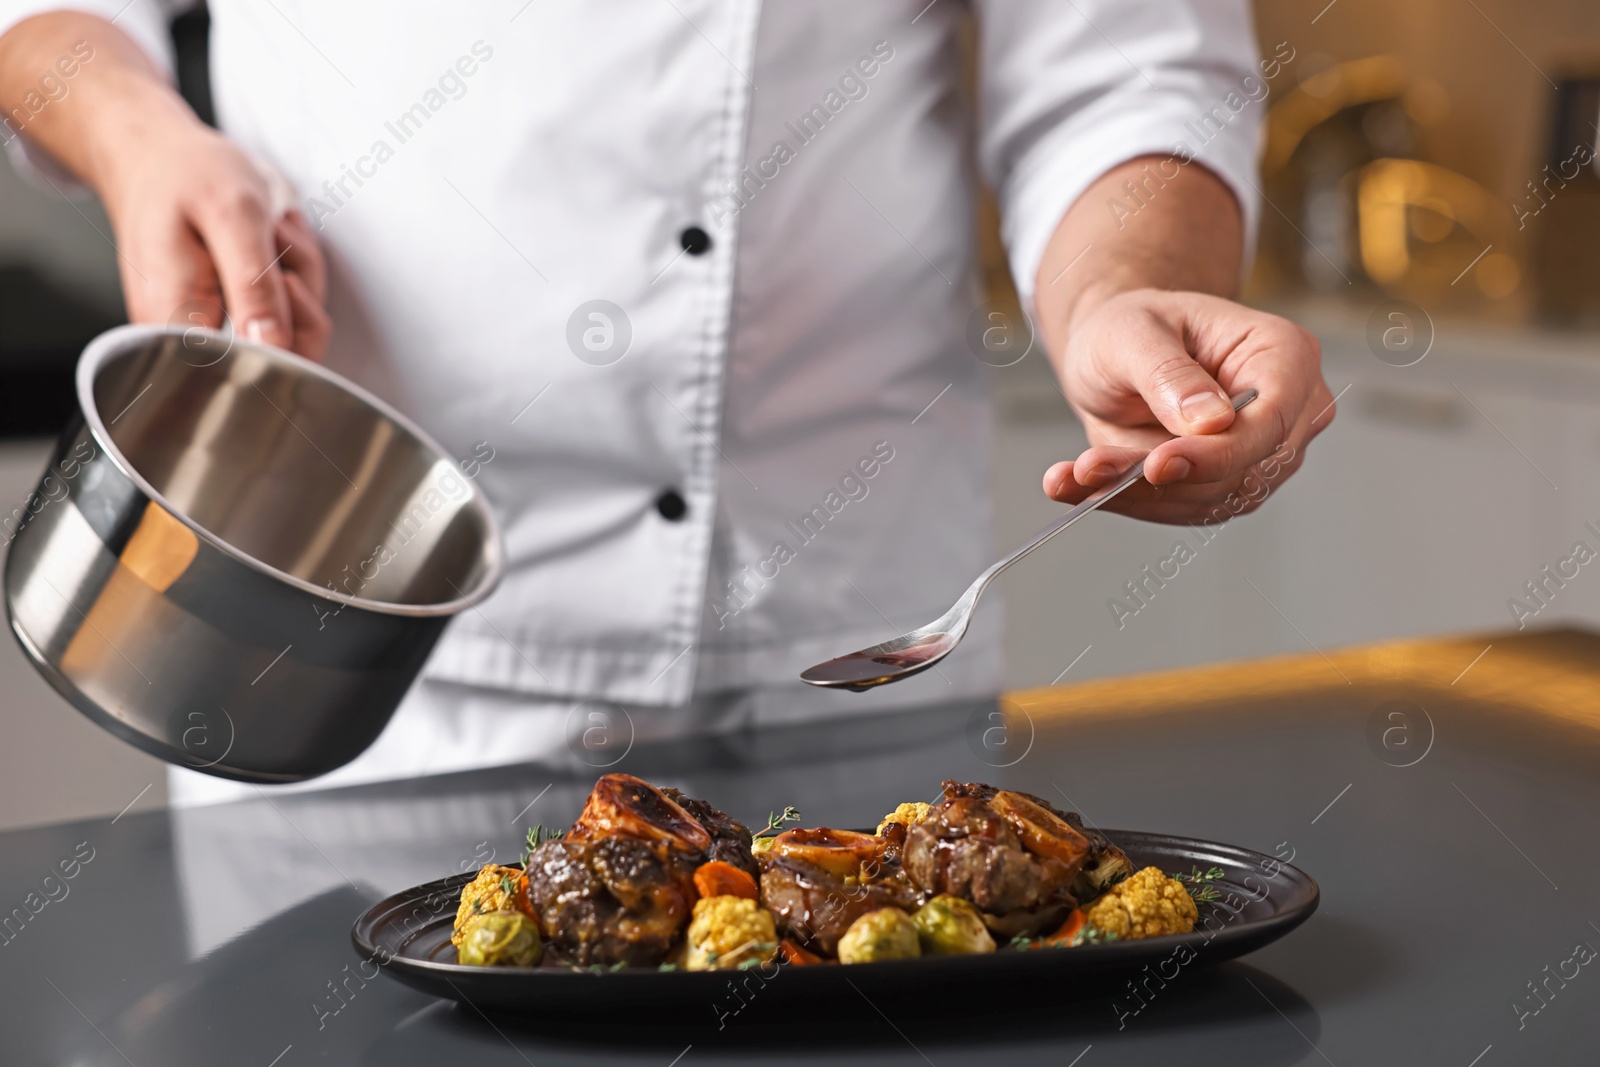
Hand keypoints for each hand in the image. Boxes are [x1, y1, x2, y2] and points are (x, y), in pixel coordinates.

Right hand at [90, 92, 328, 358]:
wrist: (157, 157)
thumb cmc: (185, 177)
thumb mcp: (232, 216)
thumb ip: (253, 284)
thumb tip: (272, 347)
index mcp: (179, 324)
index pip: (253, 373)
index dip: (288, 332)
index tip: (281, 278)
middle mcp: (193, 338)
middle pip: (286, 351)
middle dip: (299, 290)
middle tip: (274, 240)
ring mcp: (217, 327)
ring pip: (296, 325)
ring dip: (299, 272)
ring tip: (269, 231)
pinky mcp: (234, 314)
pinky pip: (289, 308)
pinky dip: (292, 269)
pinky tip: (269, 239)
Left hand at [1043, 289, 1333, 523]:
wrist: (1118, 352)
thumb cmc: (1135, 327)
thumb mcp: (1134, 333)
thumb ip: (1169, 375)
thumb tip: (1210, 423)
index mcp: (1284, 354)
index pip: (1270, 422)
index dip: (1219, 453)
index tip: (1158, 464)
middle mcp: (1288, 410)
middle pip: (1244, 470)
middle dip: (1165, 480)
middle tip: (1092, 469)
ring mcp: (1262, 453)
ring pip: (1209, 499)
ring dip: (1137, 494)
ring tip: (1077, 473)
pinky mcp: (1228, 484)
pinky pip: (1183, 508)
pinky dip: (1130, 501)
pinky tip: (1080, 486)